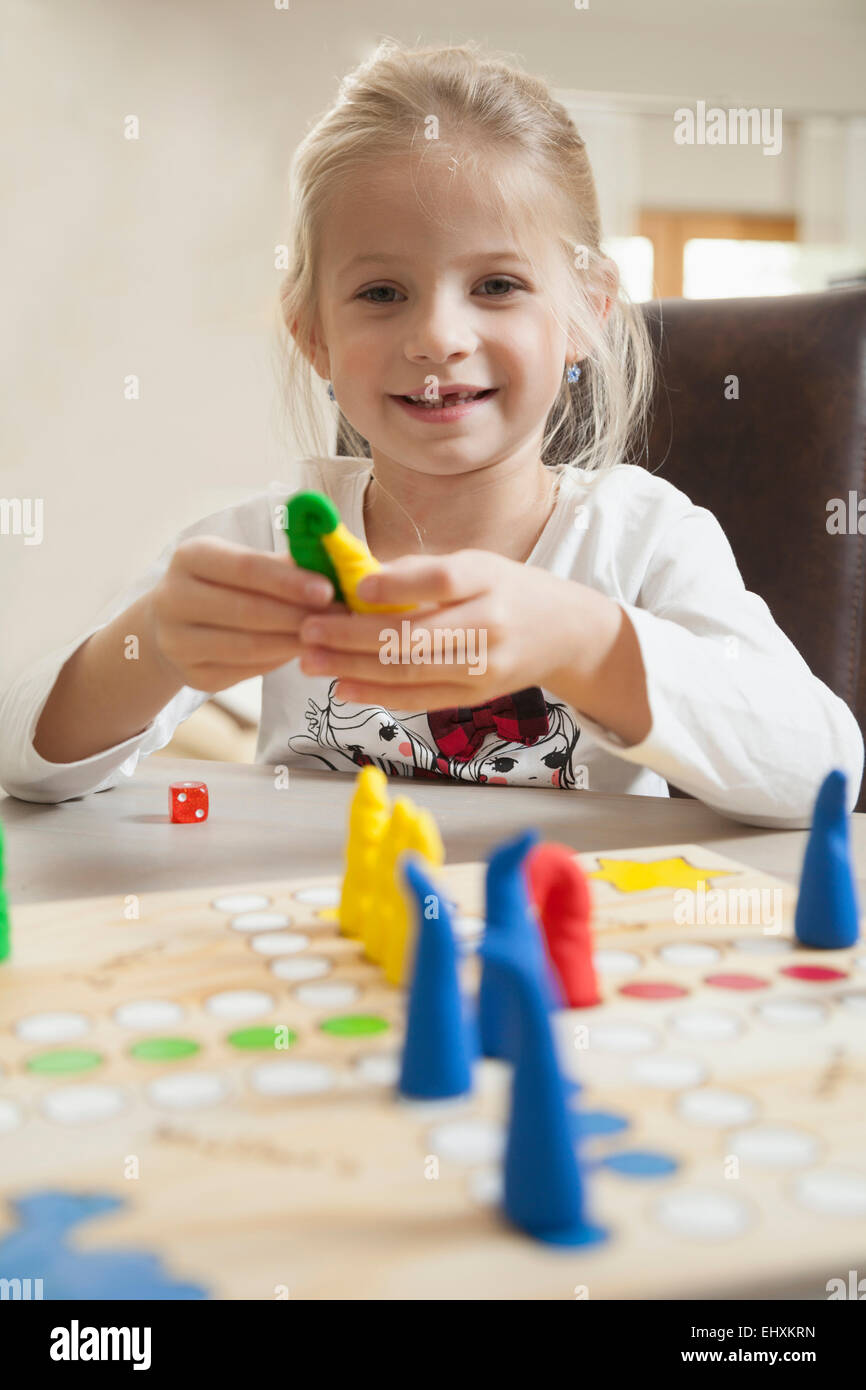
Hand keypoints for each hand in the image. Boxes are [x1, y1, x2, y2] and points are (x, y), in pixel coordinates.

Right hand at [148, 536, 339, 692]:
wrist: (175, 623)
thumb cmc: (227, 584)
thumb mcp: (244, 564)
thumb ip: (285, 565)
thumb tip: (337, 570)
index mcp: (190, 557)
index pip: (245, 567)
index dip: (288, 581)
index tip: (328, 590)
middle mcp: (173, 598)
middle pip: (247, 610)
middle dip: (299, 615)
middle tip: (339, 618)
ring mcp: (178, 642)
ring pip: (248, 647)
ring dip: (295, 642)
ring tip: (329, 636)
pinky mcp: (192, 676)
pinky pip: (247, 671)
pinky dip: (280, 661)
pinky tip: (303, 652)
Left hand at [296, 549, 606, 710]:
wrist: (566, 633)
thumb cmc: (508, 590)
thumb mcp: (477, 563)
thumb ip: (421, 571)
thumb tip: (357, 578)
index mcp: (489, 579)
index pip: (442, 580)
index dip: (396, 583)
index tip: (354, 588)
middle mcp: (490, 624)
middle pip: (415, 634)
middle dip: (352, 636)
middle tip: (309, 631)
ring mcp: (485, 666)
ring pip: (411, 671)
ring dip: (354, 668)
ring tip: (312, 660)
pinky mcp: (477, 695)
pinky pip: (421, 698)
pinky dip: (378, 695)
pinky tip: (344, 687)